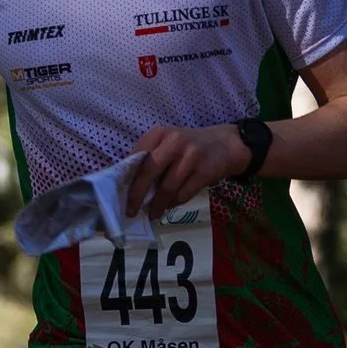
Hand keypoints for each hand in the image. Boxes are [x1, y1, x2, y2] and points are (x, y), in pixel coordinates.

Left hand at [124, 124, 251, 216]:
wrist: (226, 144)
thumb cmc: (189, 147)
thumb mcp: (168, 143)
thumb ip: (150, 158)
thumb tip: (129, 186)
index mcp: (159, 134)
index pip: (137, 156)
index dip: (127, 177)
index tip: (119, 194)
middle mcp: (174, 142)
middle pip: (149, 172)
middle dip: (137, 195)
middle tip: (131, 210)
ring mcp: (191, 156)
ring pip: (167, 187)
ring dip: (157, 204)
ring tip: (153, 213)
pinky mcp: (204, 171)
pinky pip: (183, 194)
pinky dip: (174, 203)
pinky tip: (170, 206)